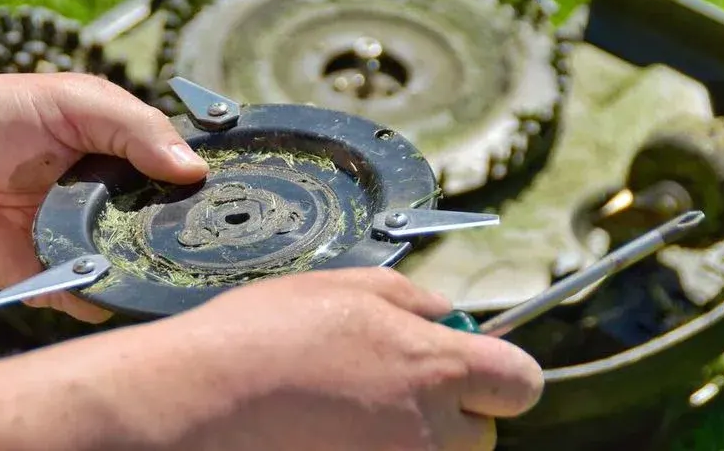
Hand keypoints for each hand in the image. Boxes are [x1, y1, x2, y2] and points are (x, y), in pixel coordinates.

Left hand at [0, 71, 208, 320]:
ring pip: (138, 266)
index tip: (241, 193)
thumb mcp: (81, 104)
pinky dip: (96, 296)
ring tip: (151, 262)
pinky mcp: (57, 277)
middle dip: (185, 235)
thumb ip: (138, 130)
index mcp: (132, 156)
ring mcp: (92, 241)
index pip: (186, 175)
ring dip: (146, 268)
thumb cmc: (2, 117)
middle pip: (171, 227)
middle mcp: (120, 203)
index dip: (211, 185)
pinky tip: (98, 283)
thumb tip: (194, 171)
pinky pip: (89, 296)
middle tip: (201, 236)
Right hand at [101, 267, 544, 450]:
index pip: (522, 383)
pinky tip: (337, 432)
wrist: (201, 399)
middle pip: (483, 434)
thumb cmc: (267, 334)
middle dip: (453, 413)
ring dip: (416, 439)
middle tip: (398, 389)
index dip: (502, 372)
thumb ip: (418, 301)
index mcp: (436, 366)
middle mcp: (430, 430)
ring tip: (357, 411)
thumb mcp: (351, 287)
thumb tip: (451, 317)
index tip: (475, 366)